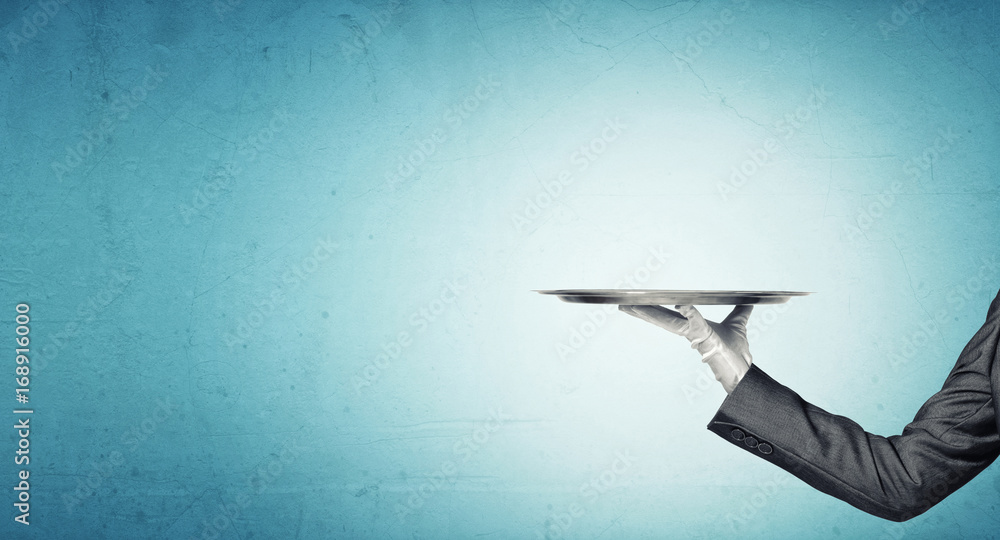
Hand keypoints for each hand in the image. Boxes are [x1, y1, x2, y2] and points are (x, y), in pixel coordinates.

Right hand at [619, 304, 753, 392]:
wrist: (744, 371)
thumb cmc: (738, 353)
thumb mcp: (738, 325)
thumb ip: (740, 312)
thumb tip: (748, 301)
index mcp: (693, 328)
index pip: (669, 316)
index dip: (654, 310)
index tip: (639, 303)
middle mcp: (690, 332)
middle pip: (662, 319)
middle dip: (643, 312)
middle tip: (625, 305)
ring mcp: (695, 335)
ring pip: (669, 322)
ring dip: (651, 314)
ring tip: (632, 307)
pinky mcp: (706, 337)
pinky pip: (696, 322)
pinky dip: (690, 312)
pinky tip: (682, 304)